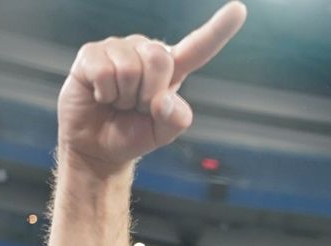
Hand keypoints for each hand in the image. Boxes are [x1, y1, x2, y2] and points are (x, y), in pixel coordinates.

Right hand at [57, 2, 246, 177]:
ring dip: (124, 96)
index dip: (218, 30)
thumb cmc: (131, 134)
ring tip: (117, 102)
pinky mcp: (92, 54)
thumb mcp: (162, 134)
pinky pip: (105, 72)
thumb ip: (175, 119)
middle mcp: (146, 51)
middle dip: (148, 92)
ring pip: (130, 67)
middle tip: (136, 106)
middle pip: (160, 59)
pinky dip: (105, 93)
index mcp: (171, 69)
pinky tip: (101, 96)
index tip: (238, 9)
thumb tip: (163, 99)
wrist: (97, 147)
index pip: (198, 47)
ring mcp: (118, 48)